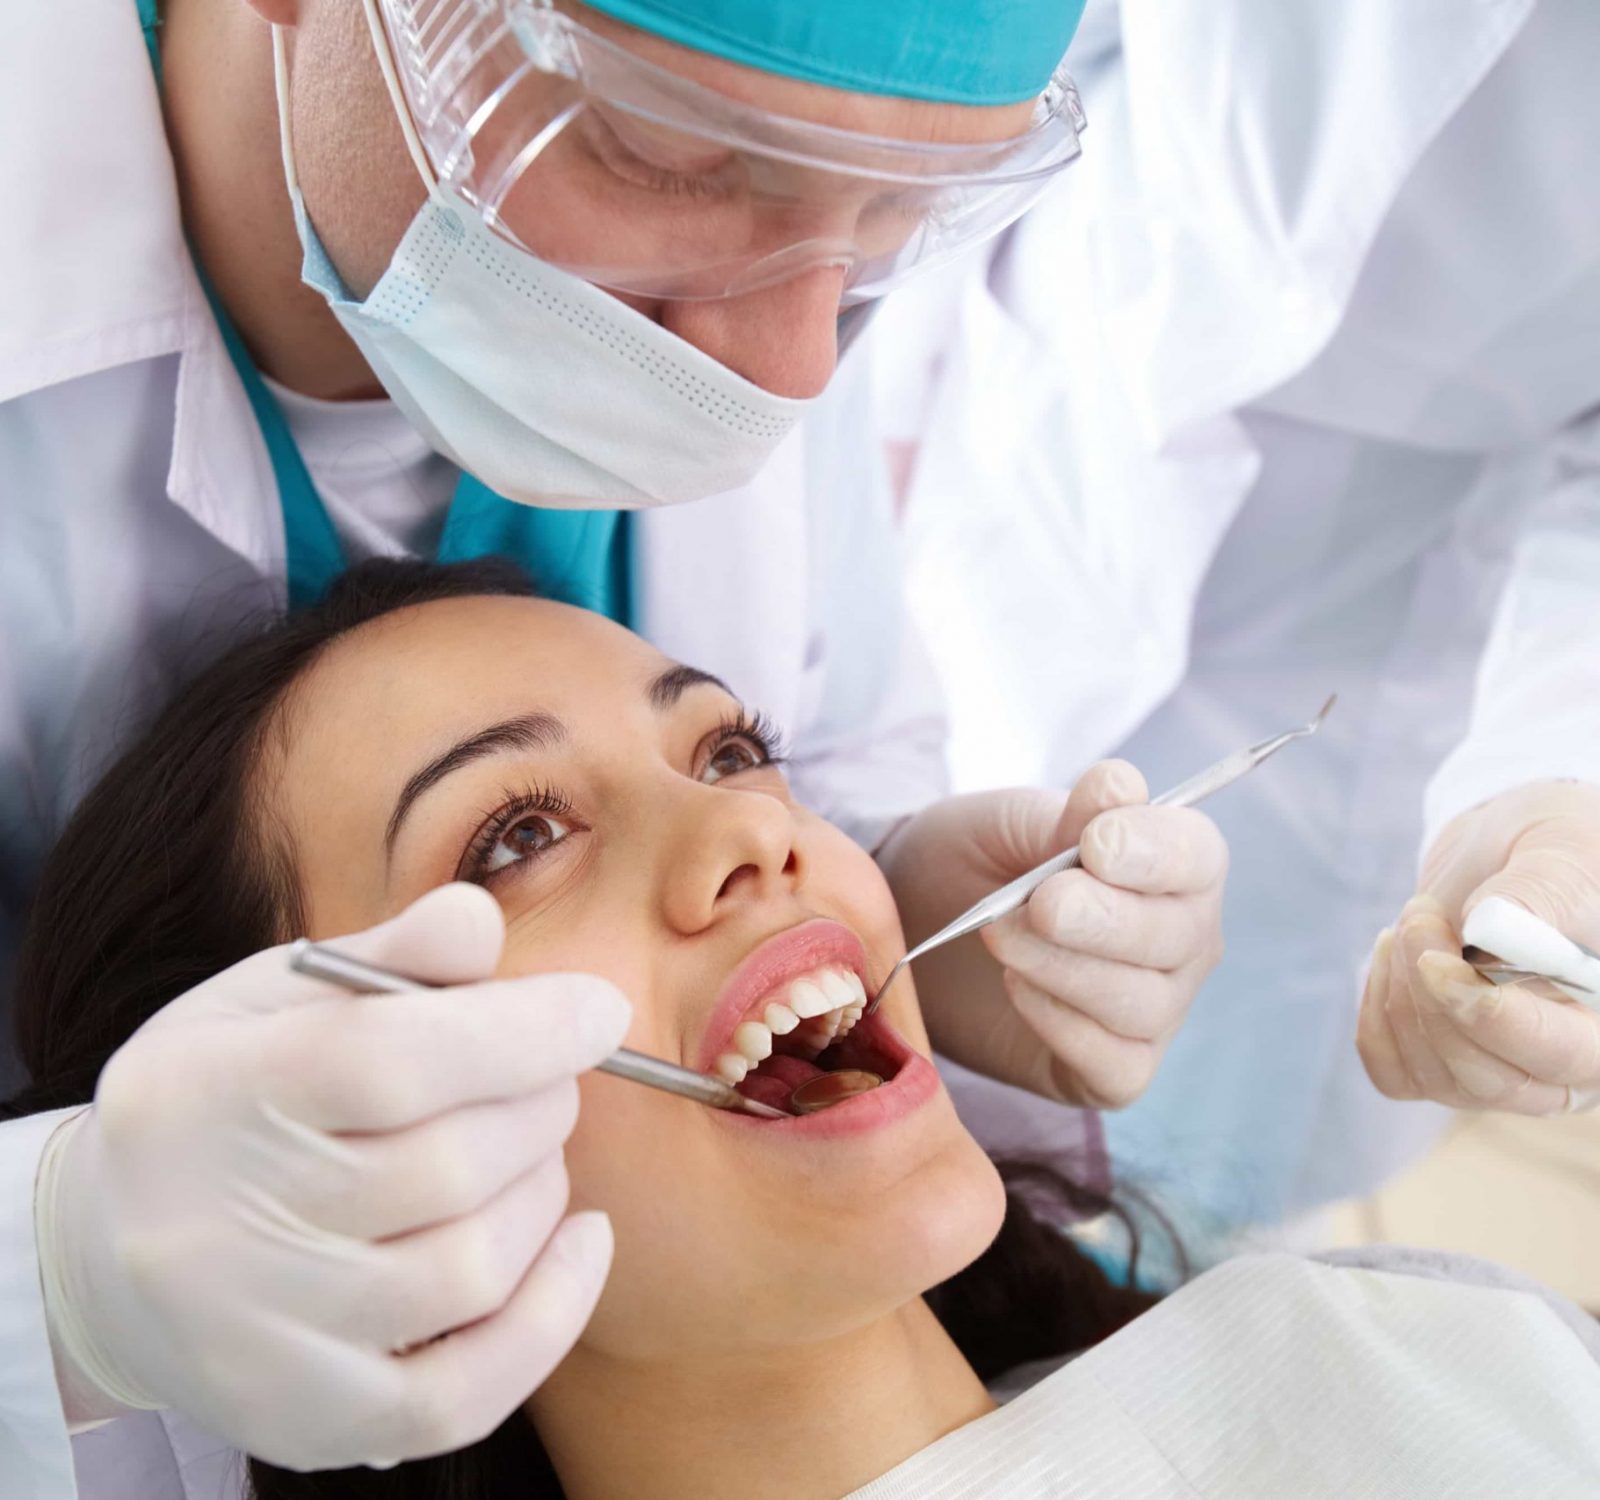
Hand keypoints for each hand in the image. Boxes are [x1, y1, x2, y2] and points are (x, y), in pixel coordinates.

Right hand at [35, 884, 630, 1469]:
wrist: (112, 1258)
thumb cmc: (228, 1098)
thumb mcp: (278, 998)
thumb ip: (390, 956)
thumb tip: (480, 922)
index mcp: (203, 1093)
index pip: (387, 1061)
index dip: (520, 1031)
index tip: (599, 1008)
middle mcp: (212, 1231)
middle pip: (449, 1165)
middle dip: (539, 1105)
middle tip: (547, 1078)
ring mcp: (258, 1343)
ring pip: (473, 1267)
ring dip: (544, 1193)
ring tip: (529, 1150)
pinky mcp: (306, 1423)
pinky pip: (467, 1393)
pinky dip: (553, 1312)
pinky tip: (578, 1242)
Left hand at [877, 763, 1227, 1107]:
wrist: (916, 926)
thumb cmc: (974, 861)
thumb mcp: (1004, 824)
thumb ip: (1062, 814)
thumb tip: (1119, 785)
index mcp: (1171, 864)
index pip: (1197, 856)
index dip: (1154, 852)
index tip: (1093, 845)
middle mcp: (1183, 940)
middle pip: (1177, 936)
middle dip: (1104, 919)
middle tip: (1040, 903)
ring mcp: (1156, 1010)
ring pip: (1142, 1002)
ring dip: (1065, 968)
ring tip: (999, 936)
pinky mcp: (1114, 1071)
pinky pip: (1114, 1063)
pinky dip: (1062, 1025)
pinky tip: (1015, 988)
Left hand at [1357, 780, 1599, 1114]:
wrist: (1507, 853)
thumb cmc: (1556, 850)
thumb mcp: (1562, 854)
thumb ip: (1539, 895)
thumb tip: (1490, 936)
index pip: (1560, 1057)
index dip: (1495, 1020)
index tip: (1439, 963)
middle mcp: (1562, 1065)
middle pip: (1489, 1080)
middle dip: (1434, 997)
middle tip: (1420, 916)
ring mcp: (1499, 1071)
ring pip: (1435, 1076)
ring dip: (1402, 992)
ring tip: (1417, 918)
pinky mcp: (1441, 1063)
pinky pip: (1394, 1073)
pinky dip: (1377, 1015)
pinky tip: (1394, 958)